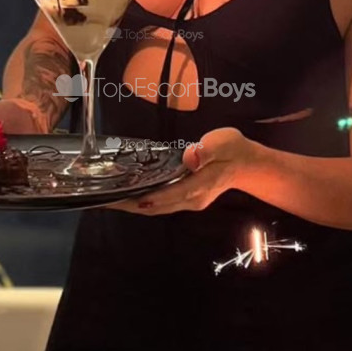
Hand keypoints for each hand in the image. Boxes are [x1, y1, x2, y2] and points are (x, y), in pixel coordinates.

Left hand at [103, 127, 252, 213]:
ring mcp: (189, 202)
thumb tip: (190, 158)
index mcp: (199, 186)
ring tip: (110, 199)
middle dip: (130, 204)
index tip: (121, 197)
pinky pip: (161, 204)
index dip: (144, 197)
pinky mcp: (187, 199)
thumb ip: (206, 151)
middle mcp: (192, 199)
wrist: (247, 163)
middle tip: (104, 199)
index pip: (167, 195)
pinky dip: (143, 201)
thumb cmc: (233, 150)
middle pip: (156, 206)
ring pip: (157, 208)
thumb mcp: (223, 143)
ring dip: (133, 205)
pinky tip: (130, 195)